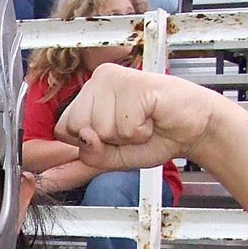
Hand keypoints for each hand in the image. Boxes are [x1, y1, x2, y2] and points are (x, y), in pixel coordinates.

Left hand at [55, 64, 216, 171]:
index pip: (64, 129)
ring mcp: (114, 79)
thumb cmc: (155, 137)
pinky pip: (124, 126)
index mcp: (88, 94)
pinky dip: (141, 131)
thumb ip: (83, 161)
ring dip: (126, 136)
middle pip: (78, 128)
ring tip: (143, 123)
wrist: (193, 129)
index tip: (114, 137)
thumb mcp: (111, 157)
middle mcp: (97, 81)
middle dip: (107, 141)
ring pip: (100, 128)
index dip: (89, 143)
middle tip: (131, 130)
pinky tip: (152, 117)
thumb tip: (55, 168)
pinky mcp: (133, 84)